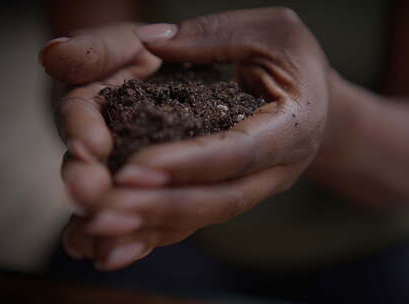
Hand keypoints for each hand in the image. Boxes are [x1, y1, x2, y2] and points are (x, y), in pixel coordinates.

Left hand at [40, 7, 329, 270]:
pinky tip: (111, 246)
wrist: (311, 95)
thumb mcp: (268, 30)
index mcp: (295, 124)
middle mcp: (280, 167)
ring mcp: (257, 187)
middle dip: (161, 208)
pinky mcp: (233, 193)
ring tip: (98, 232)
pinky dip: (153, 233)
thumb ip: (212, 37)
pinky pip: (195, 220)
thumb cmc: (291, 55)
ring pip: (205, 218)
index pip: (241, 152)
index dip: (189, 164)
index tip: (133, 170)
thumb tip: (148, 42)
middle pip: (221, 200)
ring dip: (150, 228)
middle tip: (104, 213)